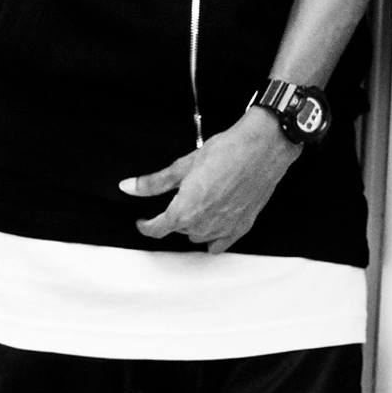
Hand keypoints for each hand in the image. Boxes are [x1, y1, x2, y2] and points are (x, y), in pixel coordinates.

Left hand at [120, 109, 299, 253]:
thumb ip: (154, 182)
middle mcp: (203, 225)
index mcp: (184, 211)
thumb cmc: (228, 152)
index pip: (156, 229)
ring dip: (192, 226)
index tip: (143, 221)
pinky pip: (220, 244)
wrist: (262, 148)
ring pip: (198, 236)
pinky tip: (212, 227)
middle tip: (178, 199)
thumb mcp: (183, 165)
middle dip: (173, 217)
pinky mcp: (242, 227)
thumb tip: (129, 187)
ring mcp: (224, 229)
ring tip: (196, 206)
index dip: (145, 225)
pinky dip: (213, 238)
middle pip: (178, 230)